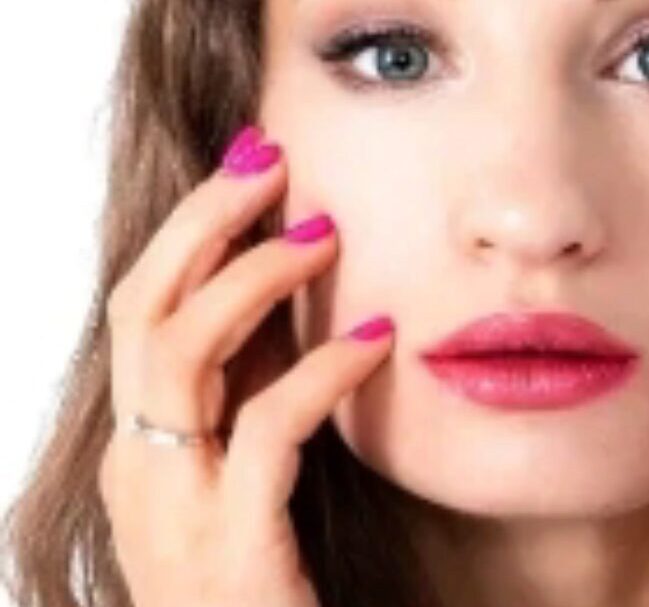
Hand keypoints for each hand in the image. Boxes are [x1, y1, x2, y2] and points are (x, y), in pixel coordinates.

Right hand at [99, 125, 394, 606]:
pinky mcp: (231, 547)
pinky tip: (377, 341)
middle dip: (202, 223)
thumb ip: (247, 396)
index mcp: (137, 446)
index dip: (189, 232)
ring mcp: (171, 510)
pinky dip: (321, 371)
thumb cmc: (262, 579)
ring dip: (252, 279)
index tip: (247, 169)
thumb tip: (281, 299)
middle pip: (141, 310)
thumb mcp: (241, 474)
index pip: (140, 311)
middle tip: (269, 163)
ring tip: (323, 234)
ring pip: (180, 355)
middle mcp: (136, 469)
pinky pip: (267, 429)